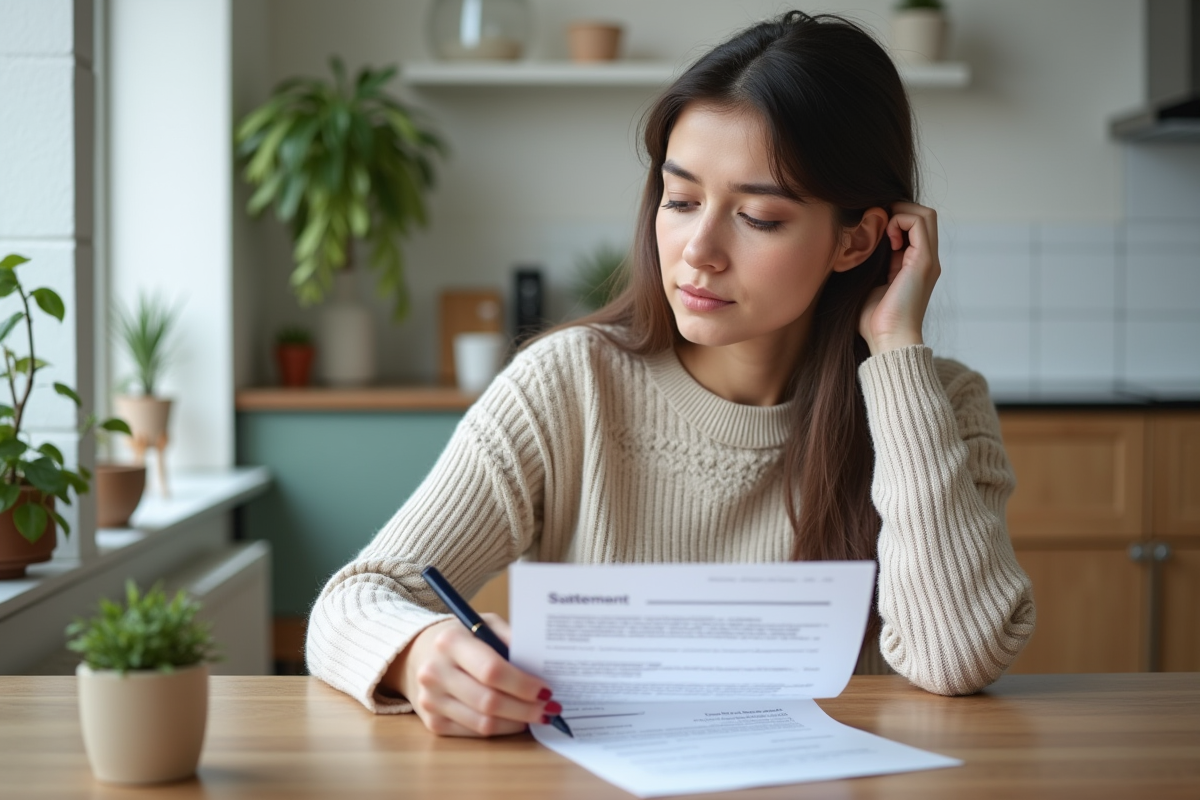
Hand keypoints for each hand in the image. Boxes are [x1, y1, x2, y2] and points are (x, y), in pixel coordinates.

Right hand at [383, 614, 557, 736]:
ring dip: (517, 723)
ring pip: (483, 723)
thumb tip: (542, 666)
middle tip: (549, 709)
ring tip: (537, 716)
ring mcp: (431, 700)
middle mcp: (435, 672)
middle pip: (489, 701)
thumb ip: (511, 639)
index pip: (491, 670)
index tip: (546, 689)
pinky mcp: (432, 722)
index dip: (522, 684)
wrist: (416, 653)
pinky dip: (500, 730)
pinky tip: (515, 721)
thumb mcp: (485, 624)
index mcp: (450, 642)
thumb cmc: (461, 636)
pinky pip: (473, 733)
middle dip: (526, 709)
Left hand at [858, 201, 940, 355]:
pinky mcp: (924, 261)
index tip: (872, 231)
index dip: (893, 218)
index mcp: (913, 264)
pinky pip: (919, 223)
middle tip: (877, 225)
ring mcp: (928, 260)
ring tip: (883, 233)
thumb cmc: (873, 320)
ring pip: (925, 214)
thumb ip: (870, 263)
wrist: (887, 340)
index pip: (913, 226)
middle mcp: (925, 260)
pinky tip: (886, 240)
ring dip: (900, 214)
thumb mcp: (869, 283)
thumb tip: (853, 245)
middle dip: (898, 210)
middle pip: (923, 215)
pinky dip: (900, 221)